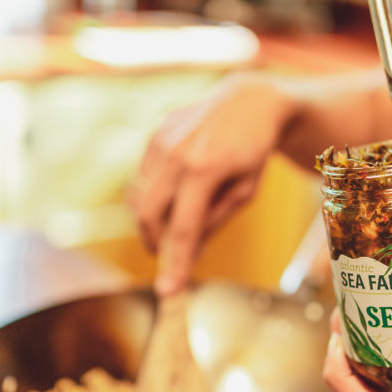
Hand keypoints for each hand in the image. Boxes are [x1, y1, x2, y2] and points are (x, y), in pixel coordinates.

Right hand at [130, 74, 294, 295]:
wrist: (250, 100)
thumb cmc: (253, 152)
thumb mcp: (245, 192)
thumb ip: (214, 221)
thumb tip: (187, 252)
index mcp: (206, 169)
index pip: (184, 228)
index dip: (176, 263)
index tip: (169, 291)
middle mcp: (177, 152)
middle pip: (150, 215)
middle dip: (155, 244)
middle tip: (167, 258)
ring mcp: (161, 139)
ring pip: (138, 197)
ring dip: (149, 223)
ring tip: (169, 231)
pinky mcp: (155, 133)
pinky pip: (142, 177)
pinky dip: (150, 199)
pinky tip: (169, 201)